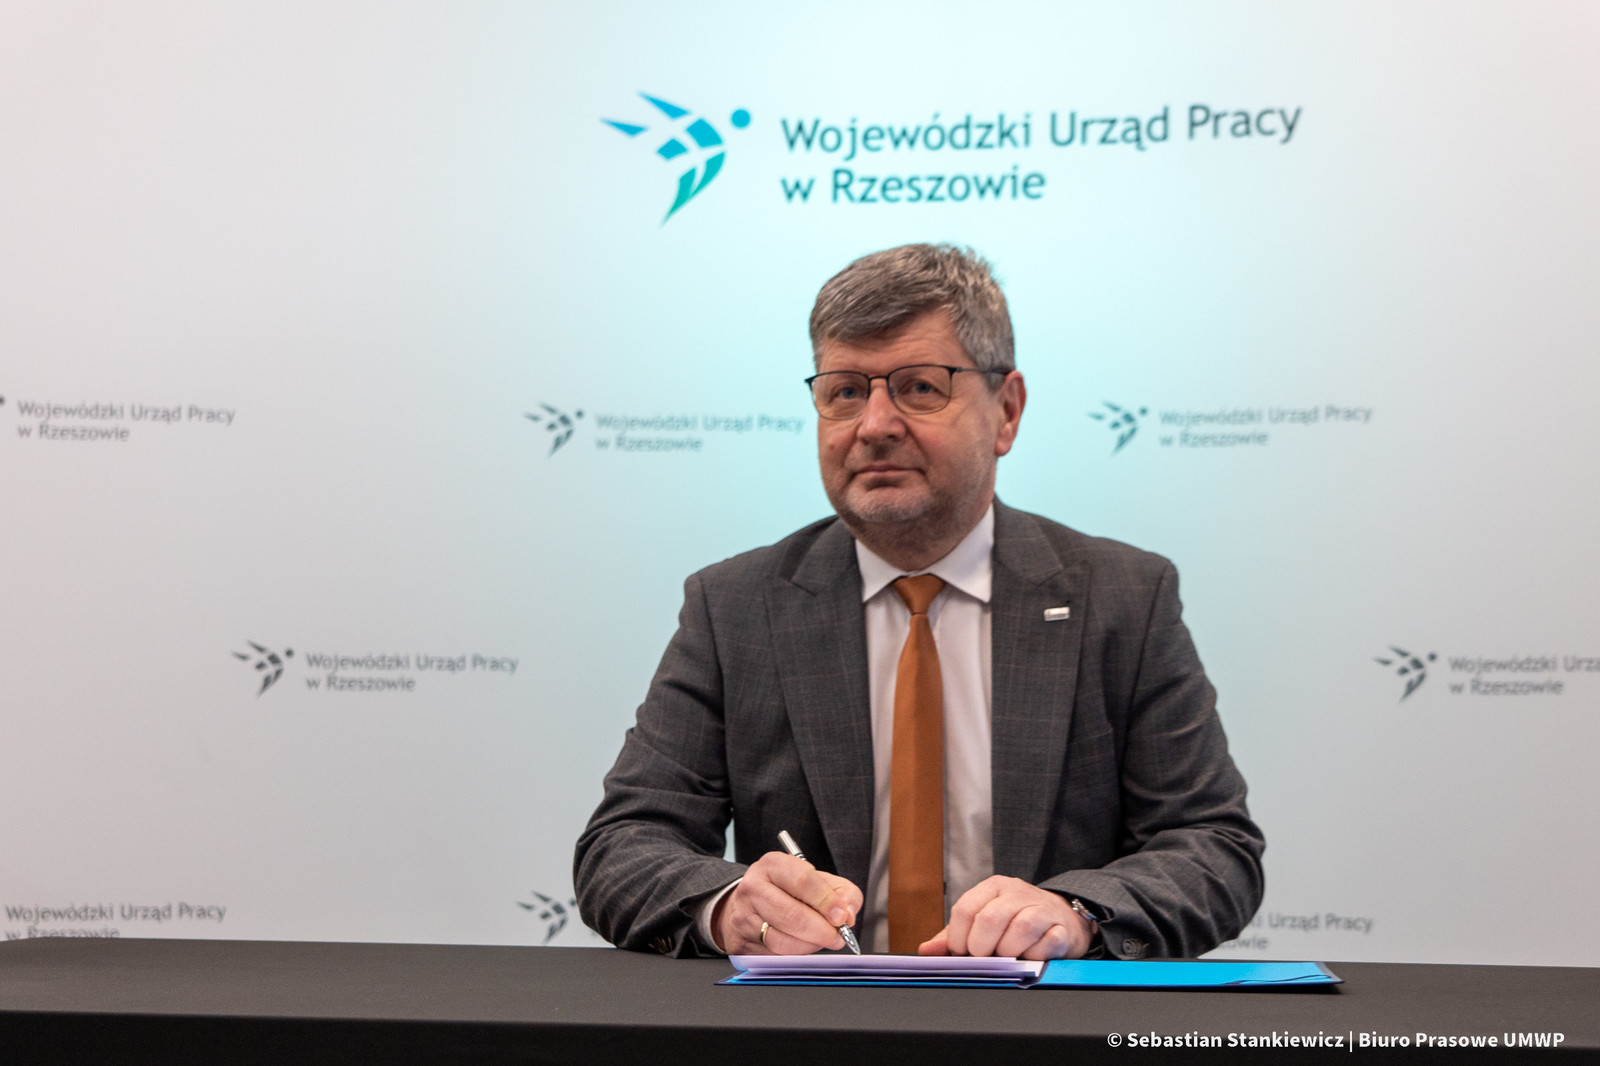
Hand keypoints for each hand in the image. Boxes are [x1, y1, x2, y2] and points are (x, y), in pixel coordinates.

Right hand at [712, 851, 862, 954]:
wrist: (750, 904)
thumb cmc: (789, 891)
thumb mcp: (817, 880)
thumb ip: (842, 892)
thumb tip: (848, 914)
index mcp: (772, 865)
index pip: (802, 881)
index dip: (826, 901)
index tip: (842, 917)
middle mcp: (753, 888)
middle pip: (792, 915)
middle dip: (822, 931)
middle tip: (838, 936)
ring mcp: (743, 916)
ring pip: (782, 940)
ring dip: (810, 945)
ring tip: (822, 940)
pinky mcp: (740, 942)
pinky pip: (774, 956)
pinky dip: (795, 955)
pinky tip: (803, 945)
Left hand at [918, 876, 1093, 960]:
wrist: (1061, 919)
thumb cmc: (1013, 923)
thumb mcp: (982, 922)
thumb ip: (953, 936)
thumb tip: (926, 950)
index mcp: (993, 887)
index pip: (965, 909)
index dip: (958, 938)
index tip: (962, 954)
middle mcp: (1017, 892)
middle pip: (990, 919)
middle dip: (981, 948)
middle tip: (984, 959)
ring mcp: (1042, 908)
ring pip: (1021, 929)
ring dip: (1009, 952)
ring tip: (1008, 957)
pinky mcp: (1062, 928)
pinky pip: (1047, 944)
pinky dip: (1035, 956)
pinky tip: (1031, 957)